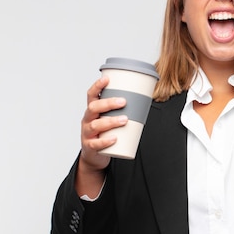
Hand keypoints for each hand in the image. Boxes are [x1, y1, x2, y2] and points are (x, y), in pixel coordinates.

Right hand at [76, 76, 127, 195]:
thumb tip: (146, 98)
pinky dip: (105, 141)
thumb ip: (123, 110)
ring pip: (95, 125)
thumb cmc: (105, 132)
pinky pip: (96, 144)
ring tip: (124, 119)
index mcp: (92, 110)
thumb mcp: (110, 118)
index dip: (97, 86)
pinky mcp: (90, 146)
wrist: (95, 154)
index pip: (91, 95)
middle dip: (108, 103)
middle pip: (93, 108)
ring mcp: (87, 133)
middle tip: (123, 101)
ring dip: (111, 121)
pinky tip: (114, 138)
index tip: (107, 79)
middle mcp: (87, 120)